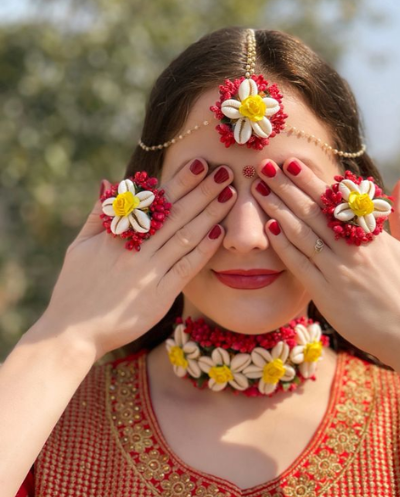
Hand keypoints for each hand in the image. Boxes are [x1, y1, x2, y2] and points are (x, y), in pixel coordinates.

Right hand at [41, 160, 235, 359]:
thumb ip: (97, 214)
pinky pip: (186, 269)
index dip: (179, 181)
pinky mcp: (160, 296)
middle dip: (202, 191)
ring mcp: (149, 273)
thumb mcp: (78, 247)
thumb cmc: (74, 287)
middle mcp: (136, 250)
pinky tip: (219, 233)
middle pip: (176, 215)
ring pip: (185, 237)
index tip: (199, 163)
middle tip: (225, 172)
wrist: (72, 332)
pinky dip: (203, 250)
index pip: (154, 201)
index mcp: (116, 235)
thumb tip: (110, 182)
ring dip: (210, 214)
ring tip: (230, 195)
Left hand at [251, 159, 399, 364]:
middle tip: (265, 166)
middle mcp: (353, 250)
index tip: (292, 163)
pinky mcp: (326, 294)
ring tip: (259, 189)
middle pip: (314, 211)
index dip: (312, 180)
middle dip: (287, 186)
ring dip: (278, 209)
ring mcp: (338, 271)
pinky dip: (284, 245)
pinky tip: (269, 226)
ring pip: (302, 233)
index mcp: (375, 237)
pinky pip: (299, 264)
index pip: (337, 201)